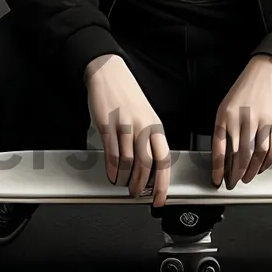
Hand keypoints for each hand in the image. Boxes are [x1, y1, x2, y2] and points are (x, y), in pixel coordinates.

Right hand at [84, 54, 170, 206]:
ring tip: (122, 183)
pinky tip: (112, 174)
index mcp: (155, 126)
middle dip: (141, 185)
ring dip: (125, 178)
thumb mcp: (146, 117)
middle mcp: (143, 126)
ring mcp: (125, 125)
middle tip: (136, 194)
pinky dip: (112, 168)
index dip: (164, 183)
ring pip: (128, 161)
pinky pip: (111, 153)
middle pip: (146, 164)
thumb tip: (151, 168)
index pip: (164, 160)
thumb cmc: (128, 97)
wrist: (109, 73)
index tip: (161, 198)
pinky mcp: (107, 124)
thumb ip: (149, 140)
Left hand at [212, 54, 271, 188]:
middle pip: (239, 156)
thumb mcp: (226, 105)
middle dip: (235, 175)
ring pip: (256, 156)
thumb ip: (224, 128)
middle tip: (233, 184)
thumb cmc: (245, 89)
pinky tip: (261, 168)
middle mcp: (242, 120)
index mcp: (225, 115)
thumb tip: (223, 156)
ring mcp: (261, 122)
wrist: (268, 70)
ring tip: (247, 178)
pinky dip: (267, 163)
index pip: (220, 148)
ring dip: (251, 172)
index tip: (217, 181)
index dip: (218, 168)